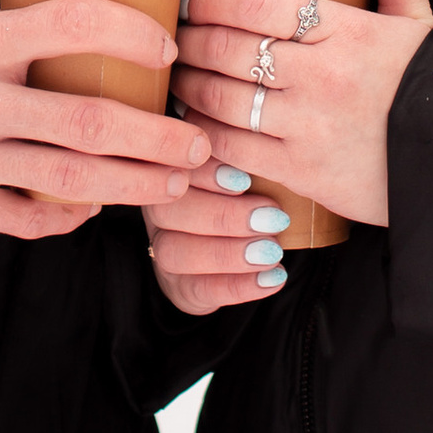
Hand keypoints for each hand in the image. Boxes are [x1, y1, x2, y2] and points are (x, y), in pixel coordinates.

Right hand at [0, 0, 212, 237]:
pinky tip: (99, 208)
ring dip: (133, 185)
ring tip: (176, 184)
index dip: (131, 33)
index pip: (73, 24)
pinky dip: (70, 216)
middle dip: (156, 138)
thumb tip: (116, 32)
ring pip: (68, 180)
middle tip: (200, 145)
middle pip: (86, 122)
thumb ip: (29, 25)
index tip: (168, 49)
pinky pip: (28, 220)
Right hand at [147, 169, 296, 315]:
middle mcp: (158, 209)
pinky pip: (198, 289)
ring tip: (273, 251)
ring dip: (229, 252)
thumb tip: (265, 142)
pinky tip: (274, 277)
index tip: (245, 180)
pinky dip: (239, 285)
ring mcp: (162, 250)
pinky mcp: (178, 286)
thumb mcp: (247, 168)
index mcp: (171, 169)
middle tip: (273, 218)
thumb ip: (245, 154)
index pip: (172, 166)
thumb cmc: (249, 192)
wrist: (240, 246)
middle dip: (224, 215)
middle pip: (168, 211)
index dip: (205, 174)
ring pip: (175, 252)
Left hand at [163, 0, 432, 241]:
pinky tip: (197, 126)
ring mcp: (310, 125)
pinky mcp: (303, 171)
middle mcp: (324, 75)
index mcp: (347, 30)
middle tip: (176, 38)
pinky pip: (235, 149)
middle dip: (191, 41)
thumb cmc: (429, 86)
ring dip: (190, 86)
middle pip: (230, 48)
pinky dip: (207, 136)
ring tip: (178, 79)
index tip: (194, 0)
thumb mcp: (416, 18)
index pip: (259, 2)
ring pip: (223, 98)